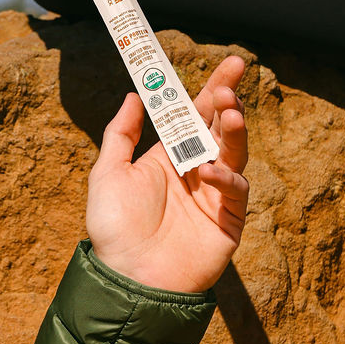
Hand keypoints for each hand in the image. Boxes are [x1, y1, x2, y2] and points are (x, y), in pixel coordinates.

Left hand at [86, 55, 248, 292]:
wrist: (128, 280)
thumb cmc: (114, 230)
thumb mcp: (107, 174)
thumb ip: (120, 134)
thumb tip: (134, 94)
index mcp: (167, 158)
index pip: (194, 115)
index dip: (212, 88)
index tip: (230, 64)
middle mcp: (195, 171)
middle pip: (219, 127)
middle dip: (228, 102)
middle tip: (229, 83)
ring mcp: (214, 195)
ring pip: (235, 152)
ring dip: (235, 129)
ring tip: (231, 111)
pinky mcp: (228, 221)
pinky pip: (237, 191)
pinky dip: (227, 177)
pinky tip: (209, 171)